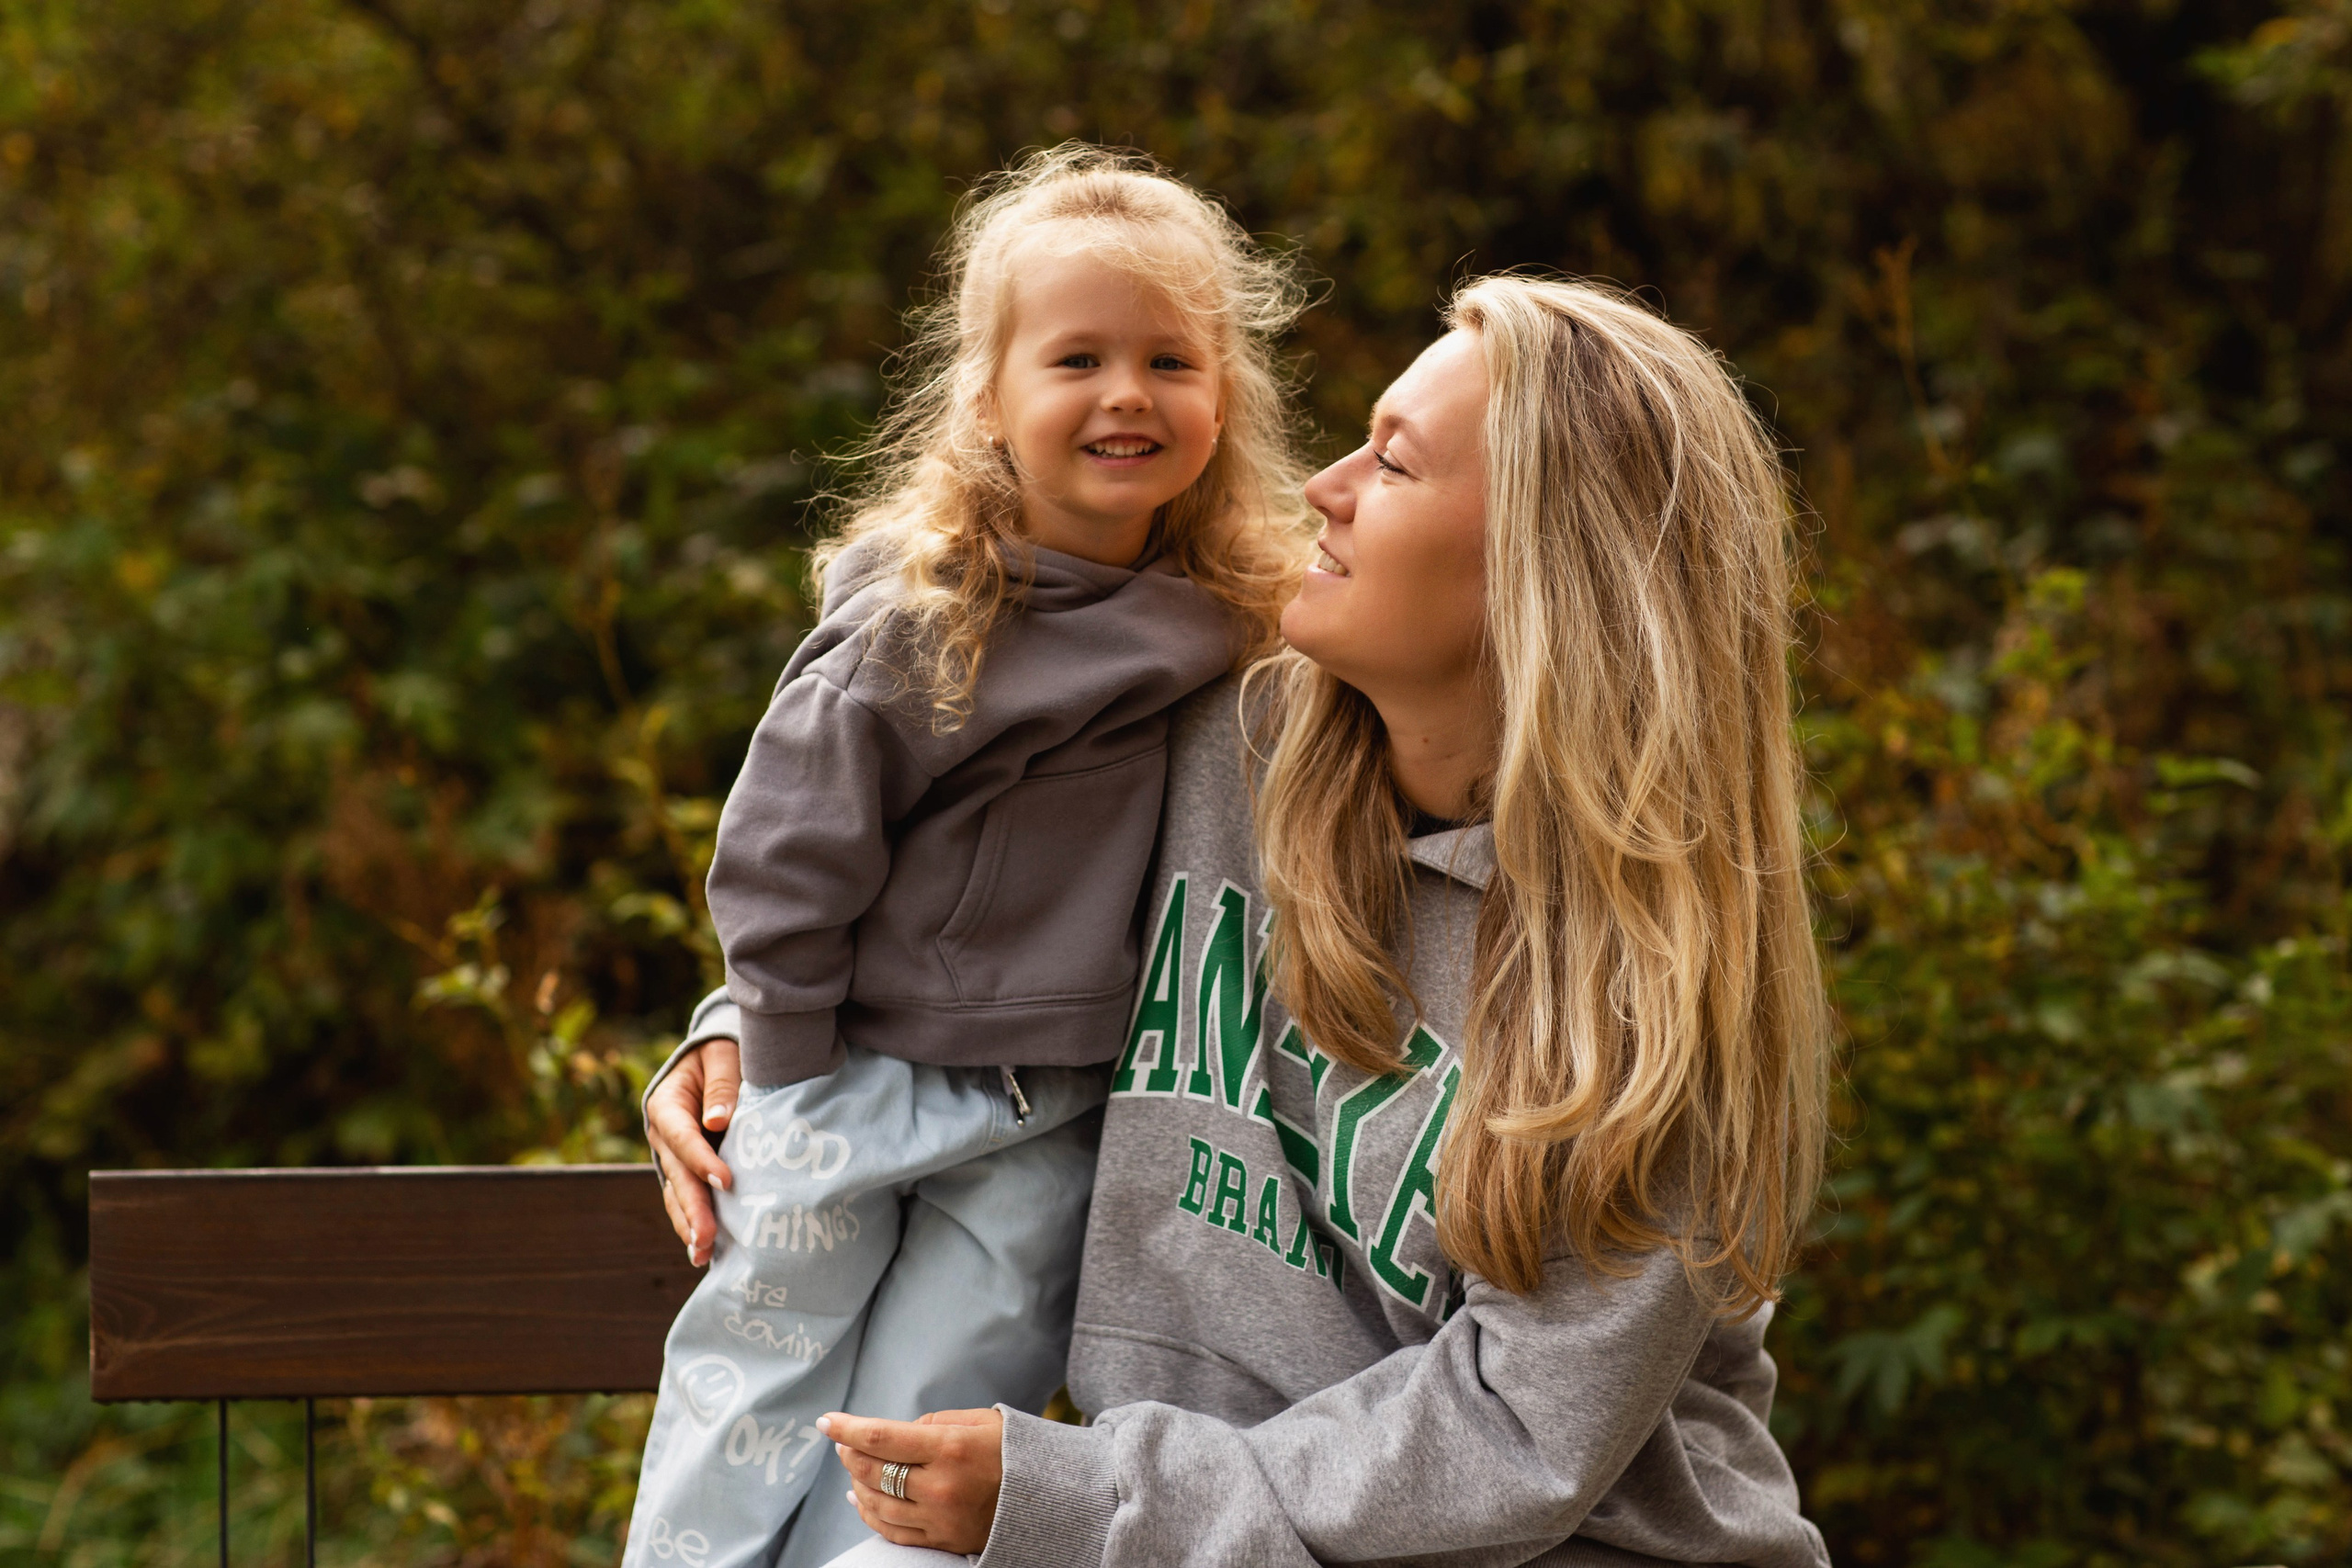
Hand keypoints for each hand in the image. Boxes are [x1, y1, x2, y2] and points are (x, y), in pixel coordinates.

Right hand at [648, 1036, 742, 1266]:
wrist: (716, 1059)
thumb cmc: (723, 1054)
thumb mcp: (722, 1056)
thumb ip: (722, 1084)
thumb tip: (718, 1121)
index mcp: (666, 1105)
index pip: (682, 1137)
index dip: (701, 1160)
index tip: (726, 1181)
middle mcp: (663, 1137)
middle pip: (677, 1175)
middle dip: (692, 1208)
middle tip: (706, 1238)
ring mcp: (673, 1158)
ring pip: (678, 1195)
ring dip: (690, 1225)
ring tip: (702, 1254)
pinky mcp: (688, 1172)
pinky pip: (688, 1200)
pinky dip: (695, 1224)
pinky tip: (707, 1252)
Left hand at [821, 1407, 1003, 1553]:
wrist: (1050, 1498)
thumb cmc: (1014, 1450)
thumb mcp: (980, 1421)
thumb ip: (934, 1424)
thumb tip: (895, 1435)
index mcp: (950, 1448)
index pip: (881, 1438)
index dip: (847, 1429)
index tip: (825, 1422)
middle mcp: (940, 1486)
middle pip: (874, 1472)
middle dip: (849, 1454)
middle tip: (841, 1441)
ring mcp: (940, 1518)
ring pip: (877, 1505)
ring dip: (856, 1483)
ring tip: (850, 1467)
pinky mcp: (943, 1540)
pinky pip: (893, 1532)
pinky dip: (869, 1515)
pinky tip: (860, 1499)